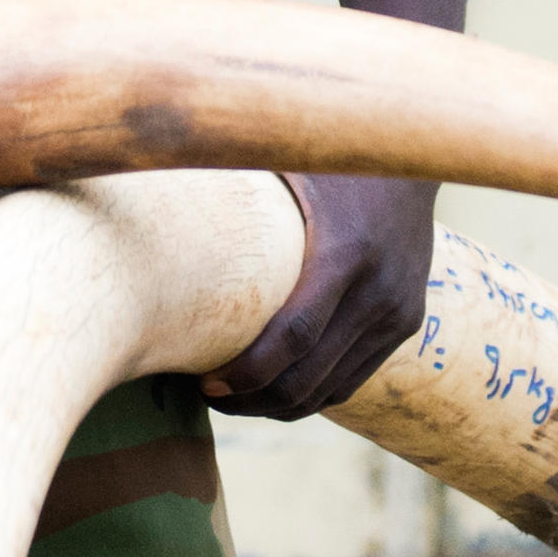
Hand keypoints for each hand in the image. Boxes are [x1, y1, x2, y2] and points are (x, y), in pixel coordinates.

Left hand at [200, 173, 438, 420]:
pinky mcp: (406, 320)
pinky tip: (274, 388)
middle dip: (253, 399)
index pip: (294, 337)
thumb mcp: (287, 158)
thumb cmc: (333, 151)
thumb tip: (141, 160)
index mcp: (348, 251)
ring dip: (280, 405)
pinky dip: (312, 393)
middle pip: (310, 377)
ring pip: (332, 389)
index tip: (204, 382)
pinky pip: (353, 378)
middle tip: (208, 394)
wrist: (416, 150)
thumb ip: (227, 164)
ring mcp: (398, 311)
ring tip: (233, 396)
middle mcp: (380, 290)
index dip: (247, 371)